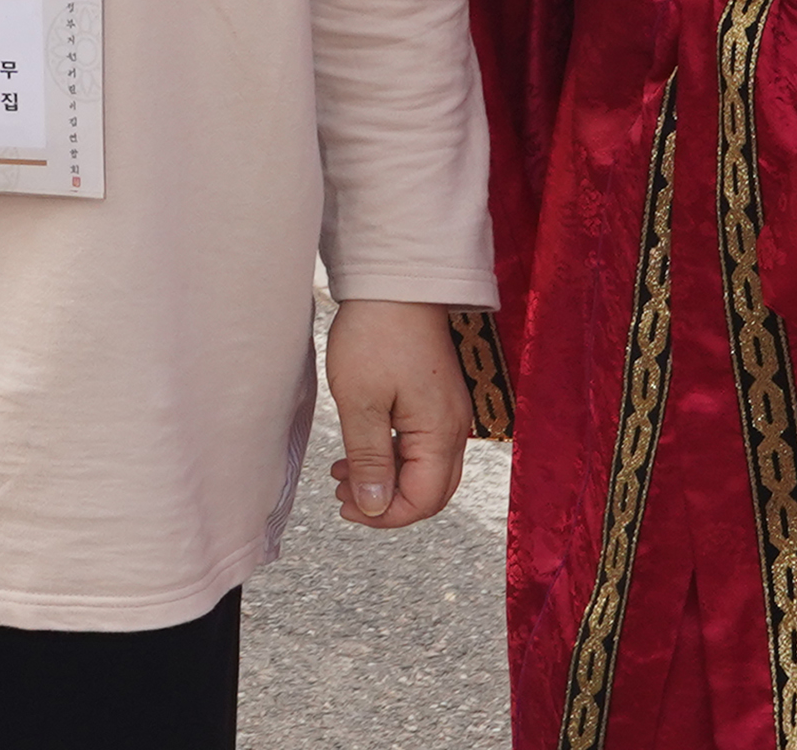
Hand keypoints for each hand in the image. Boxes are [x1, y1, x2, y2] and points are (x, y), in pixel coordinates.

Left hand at [321, 297, 467, 529]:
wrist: (395, 282)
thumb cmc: (375, 335)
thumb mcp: (360, 402)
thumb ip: (368, 459)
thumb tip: (375, 507)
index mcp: (440, 434)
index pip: (424, 500)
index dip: (386, 515)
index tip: (347, 508)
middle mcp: (454, 429)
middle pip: (430, 490)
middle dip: (388, 503)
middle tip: (344, 497)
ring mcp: (448, 413)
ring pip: (425, 468)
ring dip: (386, 478)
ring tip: (342, 474)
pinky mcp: (437, 398)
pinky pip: (421, 444)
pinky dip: (392, 455)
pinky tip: (360, 449)